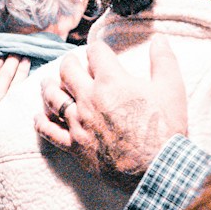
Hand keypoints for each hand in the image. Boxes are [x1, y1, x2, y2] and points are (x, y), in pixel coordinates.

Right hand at [0, 55, 29, 145]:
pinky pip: (21, 95)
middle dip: (10, 63)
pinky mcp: (14, 114)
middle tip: (17, 51)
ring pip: (15, 83)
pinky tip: (32, 77)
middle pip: (4, 77)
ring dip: (21, 70)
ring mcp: (4, 107)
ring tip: (26, 58)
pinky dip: (26, 84)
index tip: (1, 56)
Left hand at [34, 41, 188, 181]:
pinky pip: (49, 131)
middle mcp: (89, 98)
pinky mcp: (75, 145)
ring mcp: (78, 122)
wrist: (156, 170)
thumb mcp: (172, 89)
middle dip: (69, 62)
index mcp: (111, 81)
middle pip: (68, 70)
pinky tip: (38, 116)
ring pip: (52, 97)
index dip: (97, 48)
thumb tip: (159, 39)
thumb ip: (164, 60)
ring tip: (49, 81)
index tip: (99, 51)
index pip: (95, 52)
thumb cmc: (165, 129)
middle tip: (72, 62)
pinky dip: (41, 122)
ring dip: (49, 86)